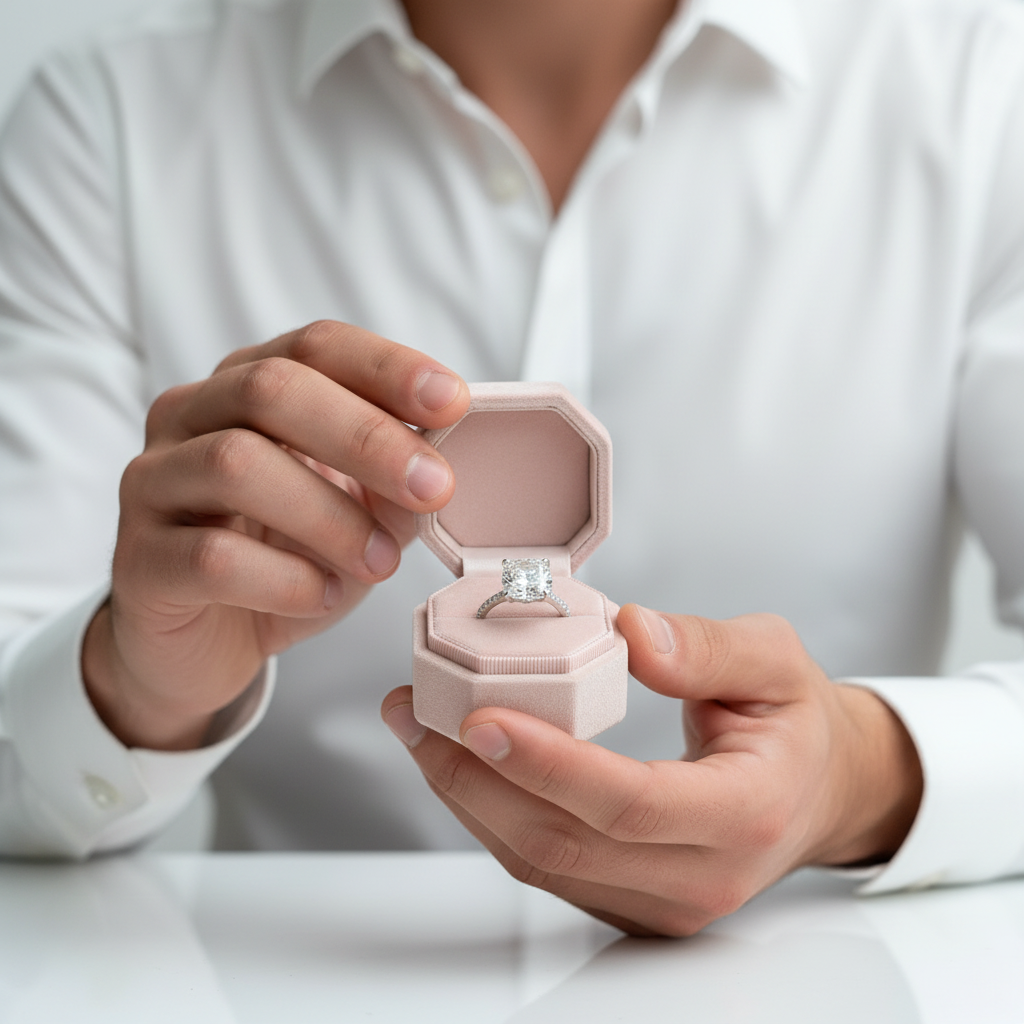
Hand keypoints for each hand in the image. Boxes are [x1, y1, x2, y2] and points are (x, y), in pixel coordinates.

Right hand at [85, 320, 468, 750]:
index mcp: (246, 386)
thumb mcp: (358, 513)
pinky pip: (211, 556)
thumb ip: (393, 481)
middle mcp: (189, 416)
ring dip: (330, 516)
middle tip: (435, 488)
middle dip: (366, 436)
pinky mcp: (139, 559)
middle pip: (270, 389)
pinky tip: (320, 596)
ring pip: (236, 464)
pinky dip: (284, 579)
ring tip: (381, 564)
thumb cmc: (288, 560)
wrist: (205, 643)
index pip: (314, 346)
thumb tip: (440, 458)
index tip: (452, 402)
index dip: (386, 367)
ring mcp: (152, 483)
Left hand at [382, 605, 922, 935]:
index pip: (631, 802)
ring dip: (466, 795)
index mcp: (746, 812)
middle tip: (418, 713)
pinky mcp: (629, 900)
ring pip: (539, 861)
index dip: (549, 763)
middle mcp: (701, 875)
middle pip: (563, 842)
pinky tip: (461, 763)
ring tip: (419, 728)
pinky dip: (491, 814)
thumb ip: (708, 647)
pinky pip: (544, 866)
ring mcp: (662, 901)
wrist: (817, 790)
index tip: (480, 716)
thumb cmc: (795, 724)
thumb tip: (630, 632)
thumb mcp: (776, 662)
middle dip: (473, 777)